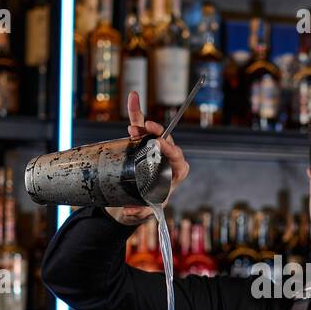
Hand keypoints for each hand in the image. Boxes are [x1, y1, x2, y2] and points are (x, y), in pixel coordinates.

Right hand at [106, 91, 190, 225]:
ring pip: (153, 134)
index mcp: (174, 175)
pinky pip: (139, 126)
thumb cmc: (143, 207)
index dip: (173, 152)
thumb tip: (133, 210)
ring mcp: (152, 150)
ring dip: (144, 126)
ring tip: (134, 126)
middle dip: (159, 135)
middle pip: (168, 144)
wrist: (130, 203)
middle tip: (147, 129)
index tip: (161, 145)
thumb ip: (139, 213)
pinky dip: (136, 112)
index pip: (179, 162)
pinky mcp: (138, 143)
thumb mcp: (143, 212)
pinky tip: (133, 96)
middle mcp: (166, 160)